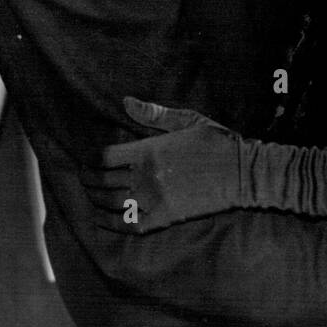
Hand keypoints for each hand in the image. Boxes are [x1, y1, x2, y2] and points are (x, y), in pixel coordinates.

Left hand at [81, 96, 241, 233]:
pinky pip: (128, 224)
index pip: (104, 157)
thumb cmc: (218, 143)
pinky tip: (102, 218)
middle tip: (83, 178)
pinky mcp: (165, 218)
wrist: (243, 173)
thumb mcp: (189, 120)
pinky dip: (110, 222)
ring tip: (91, 195)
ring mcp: (154, 199)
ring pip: (110, 203)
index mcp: (149, 150)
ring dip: (95, 200)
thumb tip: (126, 102)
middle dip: (87, 180)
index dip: (89, 160)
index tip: (86, 161)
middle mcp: (146, 176)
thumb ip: (155, 114)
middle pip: (102, 181)